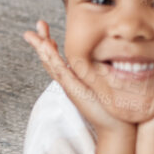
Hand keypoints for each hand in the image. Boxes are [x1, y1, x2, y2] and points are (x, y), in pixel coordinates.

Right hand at [23, 20, 136, 153]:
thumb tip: (121, 56)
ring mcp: (69, 85)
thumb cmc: (116, 107)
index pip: (57, 57)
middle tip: (35, 27)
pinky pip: (59, 72)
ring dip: (41, 48)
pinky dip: (51, 60)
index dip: (49, 42)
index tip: (44, 26)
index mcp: (75, 78)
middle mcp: (69, 81)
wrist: (118, 127)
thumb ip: (109, 69)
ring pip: (50, 64)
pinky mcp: (73, 89)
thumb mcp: (109, 82)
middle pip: (48, 59)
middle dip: (40, 41)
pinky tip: (47, 49)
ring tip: (33, 35)